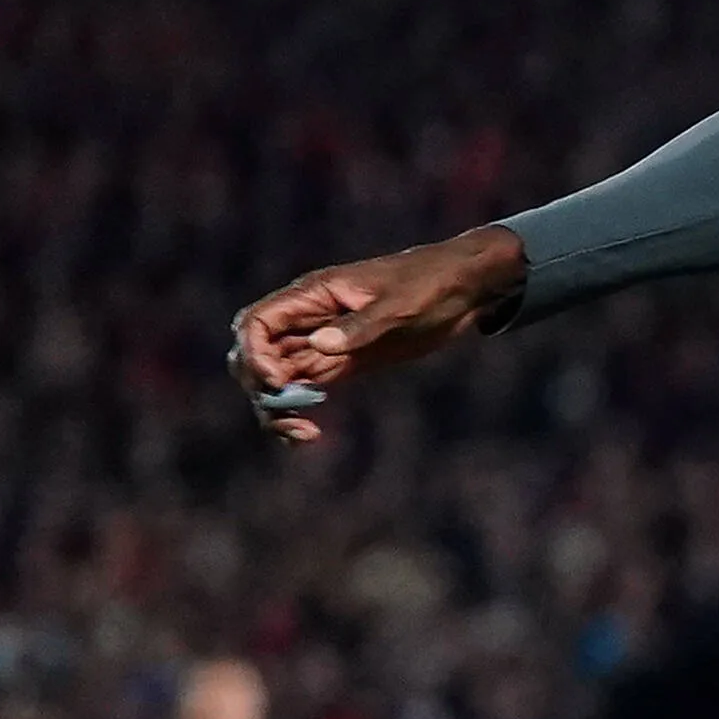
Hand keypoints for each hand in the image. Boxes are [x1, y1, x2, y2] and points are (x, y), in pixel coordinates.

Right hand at [230, 226, 524, 443]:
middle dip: (259, 385)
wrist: (463, 288)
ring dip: (277, 407)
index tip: (279, 381)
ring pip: (277, 376)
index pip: (256, 323)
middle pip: (256, 353)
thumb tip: (319, 346)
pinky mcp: (343, 363)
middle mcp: (308, 320)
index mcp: (312, 295)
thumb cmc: (430, 283)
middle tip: (289, 415)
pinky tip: (308, 434)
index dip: (255, 354)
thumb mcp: (400, 304)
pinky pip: (305, 387)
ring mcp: (324, 343)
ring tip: (302, 434)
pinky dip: (297, 411)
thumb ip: (361, 326)